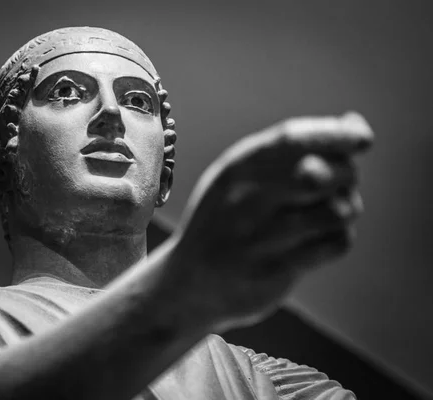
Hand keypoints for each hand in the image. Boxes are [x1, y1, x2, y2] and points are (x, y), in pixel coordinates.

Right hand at [169, 112, 373, 329]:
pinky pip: (334, 245)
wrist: (189, 284)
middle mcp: (246, 200)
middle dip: (346, 173)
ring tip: (331, 212)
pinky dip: (339, 238)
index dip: (337, 135)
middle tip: (339, 182)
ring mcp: (259, 238)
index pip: (293, 139)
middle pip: (323, 172)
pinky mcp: (275, 271)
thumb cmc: (223, 222)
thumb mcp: (239, 178)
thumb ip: (291, 151)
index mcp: (236, 169)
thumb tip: (355, 123)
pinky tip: (322, 239)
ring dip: (347, 208)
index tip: (363, 139)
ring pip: (336, 210)